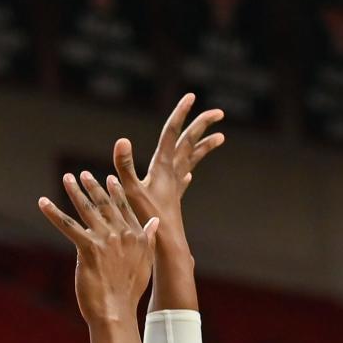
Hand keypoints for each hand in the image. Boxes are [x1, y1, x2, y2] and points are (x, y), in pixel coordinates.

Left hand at [39, 171, 158, 326]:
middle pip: (105, 204)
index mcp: (136, 236)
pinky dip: (53, 213)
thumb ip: (148, 239)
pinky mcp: (88, 248)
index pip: (124, 208)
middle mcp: (122, 234)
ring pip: (87, 210)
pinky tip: (43, 202)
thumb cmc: (128, 292)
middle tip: (83, 174)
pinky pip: (68, 226)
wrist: (116, 310)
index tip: (109, 178)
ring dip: (75, 192)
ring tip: (67, 178)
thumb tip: (154, 222)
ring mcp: (105, 240)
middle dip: (93, 186)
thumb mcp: (145, 262)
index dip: (115, 193)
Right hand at [111, 95, 224, 242]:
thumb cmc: (148, 220)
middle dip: (202, 125)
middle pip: (190, 142)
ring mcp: (175, 186)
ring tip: (220, 136)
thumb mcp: (131, 191)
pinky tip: (190, 174)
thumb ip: (125, 166)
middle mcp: (172, 173)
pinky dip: (188, 170)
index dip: (181, 113)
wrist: (167, 245)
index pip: (172, 133)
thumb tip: (122, 140)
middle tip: (219, 112)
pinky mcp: (173, 199)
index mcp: (162, 167)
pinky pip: (184, 179)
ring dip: (204, 146)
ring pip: (192, 159)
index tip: (191, 96)